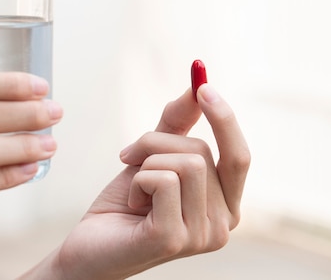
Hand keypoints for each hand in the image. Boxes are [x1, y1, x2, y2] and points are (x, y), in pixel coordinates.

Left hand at [21, 84, 249, 279]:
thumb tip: (198, 85)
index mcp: (227, 205)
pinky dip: (138, 181)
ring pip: (185, 163)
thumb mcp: (154, 156)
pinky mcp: (173, 240)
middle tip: (130, 154)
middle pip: (202, 152)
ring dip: (146, 164)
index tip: (202, 86)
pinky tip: (131, 203)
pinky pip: (162, 180)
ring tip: (135, 188)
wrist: (90, 244)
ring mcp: (201, 236)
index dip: (225, 119)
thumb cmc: (126, 203)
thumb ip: (179, 124)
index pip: (240, 156)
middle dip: (158, 142)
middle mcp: (223, 225)